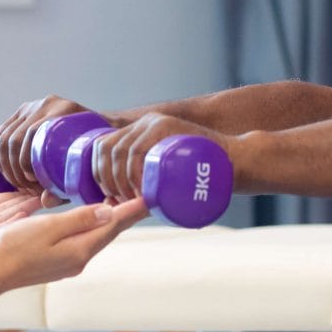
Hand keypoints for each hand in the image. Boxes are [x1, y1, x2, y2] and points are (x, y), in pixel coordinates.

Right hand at [0, 94, 99, 203]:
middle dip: (14, 168)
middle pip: (16, 137)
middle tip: (25, 189)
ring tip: (18, 183)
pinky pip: (1, 133)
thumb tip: (44, 200)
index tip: (33, 185)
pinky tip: (4, 170)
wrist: (100, 131)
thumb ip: (69, 187)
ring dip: (5, 164)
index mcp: (65, 109)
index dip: (26, 163)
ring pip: (5, 136)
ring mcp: (33, 107)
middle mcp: (47, 104)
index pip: (33, 134)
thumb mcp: (88, 169)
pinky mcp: (23, 114)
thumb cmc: (96, 154)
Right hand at [0, 197, 148, 291]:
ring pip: (96, 237)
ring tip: (122, 204)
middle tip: (143, 197)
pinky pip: (82, 241)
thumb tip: (110, 212)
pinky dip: (92, 228)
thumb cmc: (12, 249)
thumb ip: (79, 219)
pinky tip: (89, 220)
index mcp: (80, 250)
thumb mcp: (48, 228)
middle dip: (126, 215)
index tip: (150, 196)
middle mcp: (78, 260)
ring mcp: (67, 264)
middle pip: (109, 232)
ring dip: (110, 221)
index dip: (132, 209)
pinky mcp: (56, 263)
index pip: (114, 225)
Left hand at [87, 113, 238, 202]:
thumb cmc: (199, 177)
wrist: (233, 162)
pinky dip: (133, 173)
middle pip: (108, 148)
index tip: (108, 196)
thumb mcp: (163, 177)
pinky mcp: (168, 127)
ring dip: (119, 180)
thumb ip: (140, 186)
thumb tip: (109, 208)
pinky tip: (138, 189)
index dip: (98, 173)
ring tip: (131, 199)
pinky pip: (139, 149)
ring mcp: (156, 123)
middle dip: (107, 179)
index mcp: (137, 132)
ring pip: (121, 150)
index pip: (103, 146)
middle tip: (120, 202)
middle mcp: (143, 124)